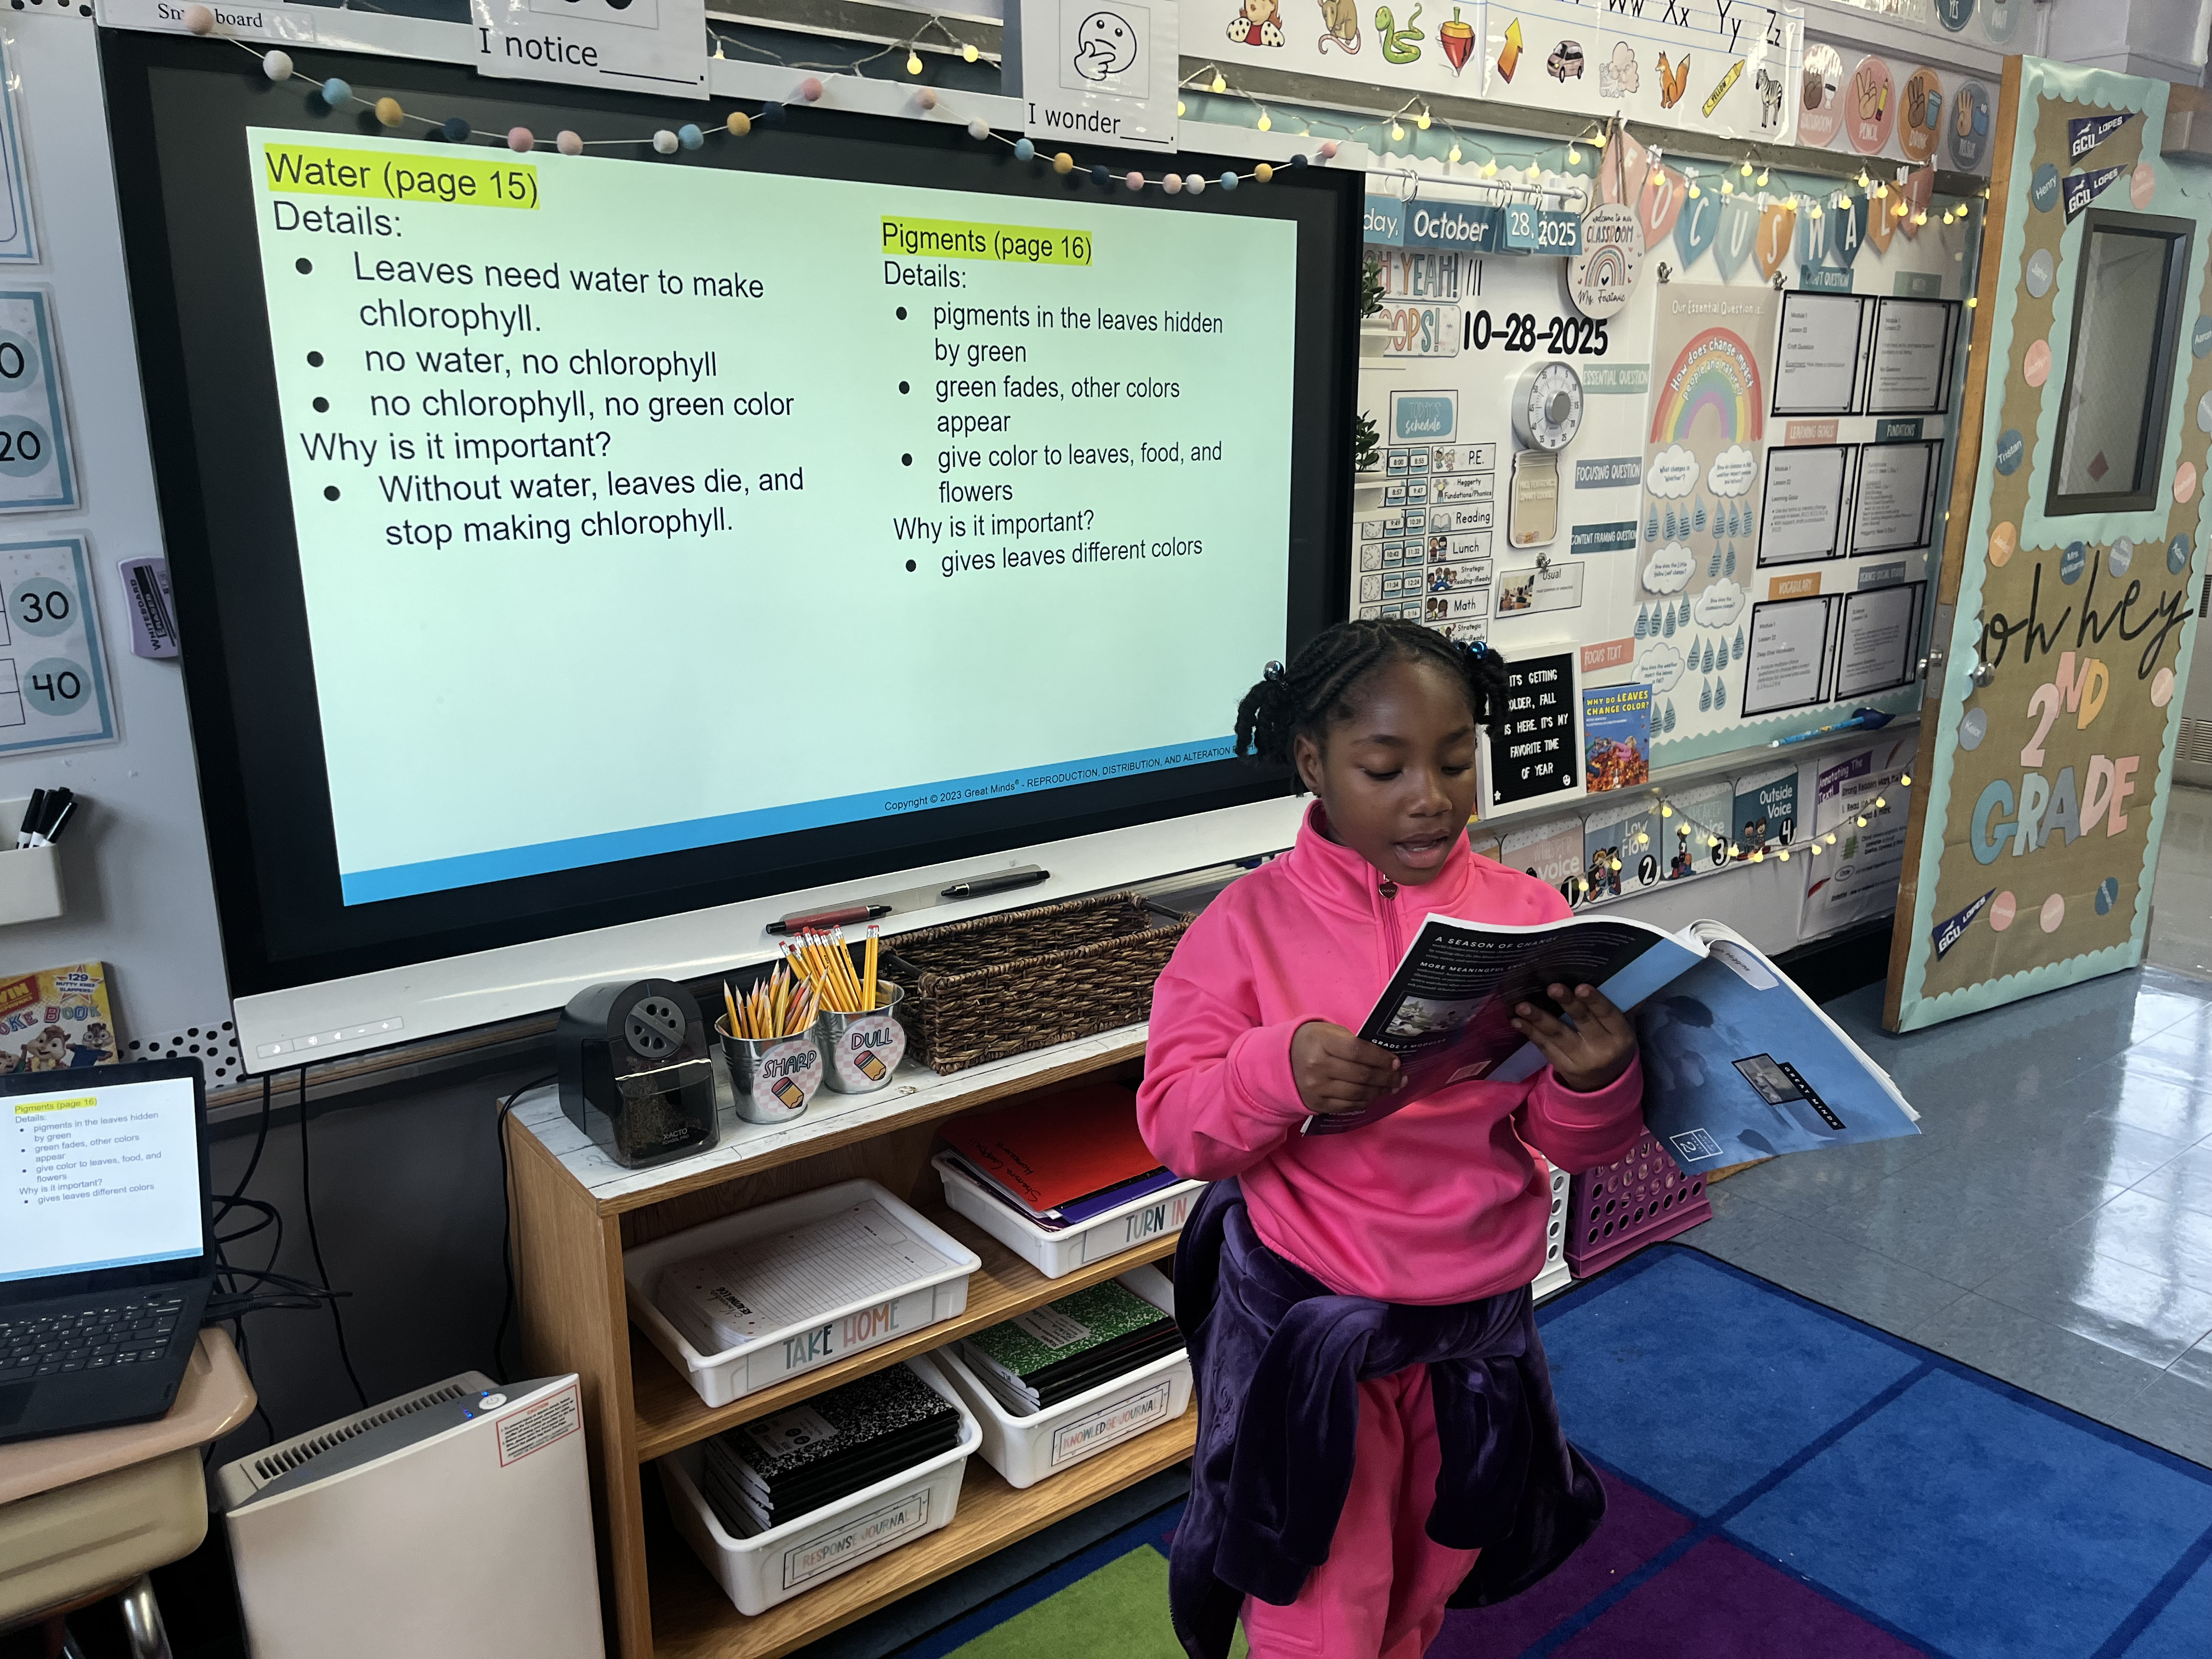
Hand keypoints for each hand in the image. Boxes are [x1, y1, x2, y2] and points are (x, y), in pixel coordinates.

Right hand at [1290, 1021, 1402, 1115]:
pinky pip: (1348, 1106)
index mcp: (1321, 1043)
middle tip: (1399, 1077)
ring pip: (1357, 1093)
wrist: (1282, 1061)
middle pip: (1361, 1075)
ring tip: (1391, 1087)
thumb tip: (1384, 1059)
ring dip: (1379, 1091)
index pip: (1358, 1051)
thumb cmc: (1313, 1042)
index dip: (1380, 1058)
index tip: (1395, 1061)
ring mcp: (1316, 1088)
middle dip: (1386, 1078)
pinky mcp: (1317, 1104)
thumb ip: (1354, 1042)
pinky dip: (1364, 1101)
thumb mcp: (1329, 1032)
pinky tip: (1373, 1095)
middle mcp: (1317, 1067)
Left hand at [1510, 984, 1636, 1093]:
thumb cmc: (1613, 1043)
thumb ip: (1619, 1005)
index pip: (1608, 1015)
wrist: (1606, 1083)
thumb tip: (1617, 973)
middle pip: (1582, 1023)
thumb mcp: (1622, 1028)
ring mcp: (1581, 1061)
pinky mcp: (1563, 1068)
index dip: (1595, 1001)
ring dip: (1538, 1019)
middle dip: (1567, 1004)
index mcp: (1621, 1036)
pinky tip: (1517, 1021)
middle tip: (1552, 988)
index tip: (1581, 987)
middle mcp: (1602, 1050)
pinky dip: (1530, 1033)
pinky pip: (1545, 1047)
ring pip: (1558, 1036)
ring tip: (1522, 1006)